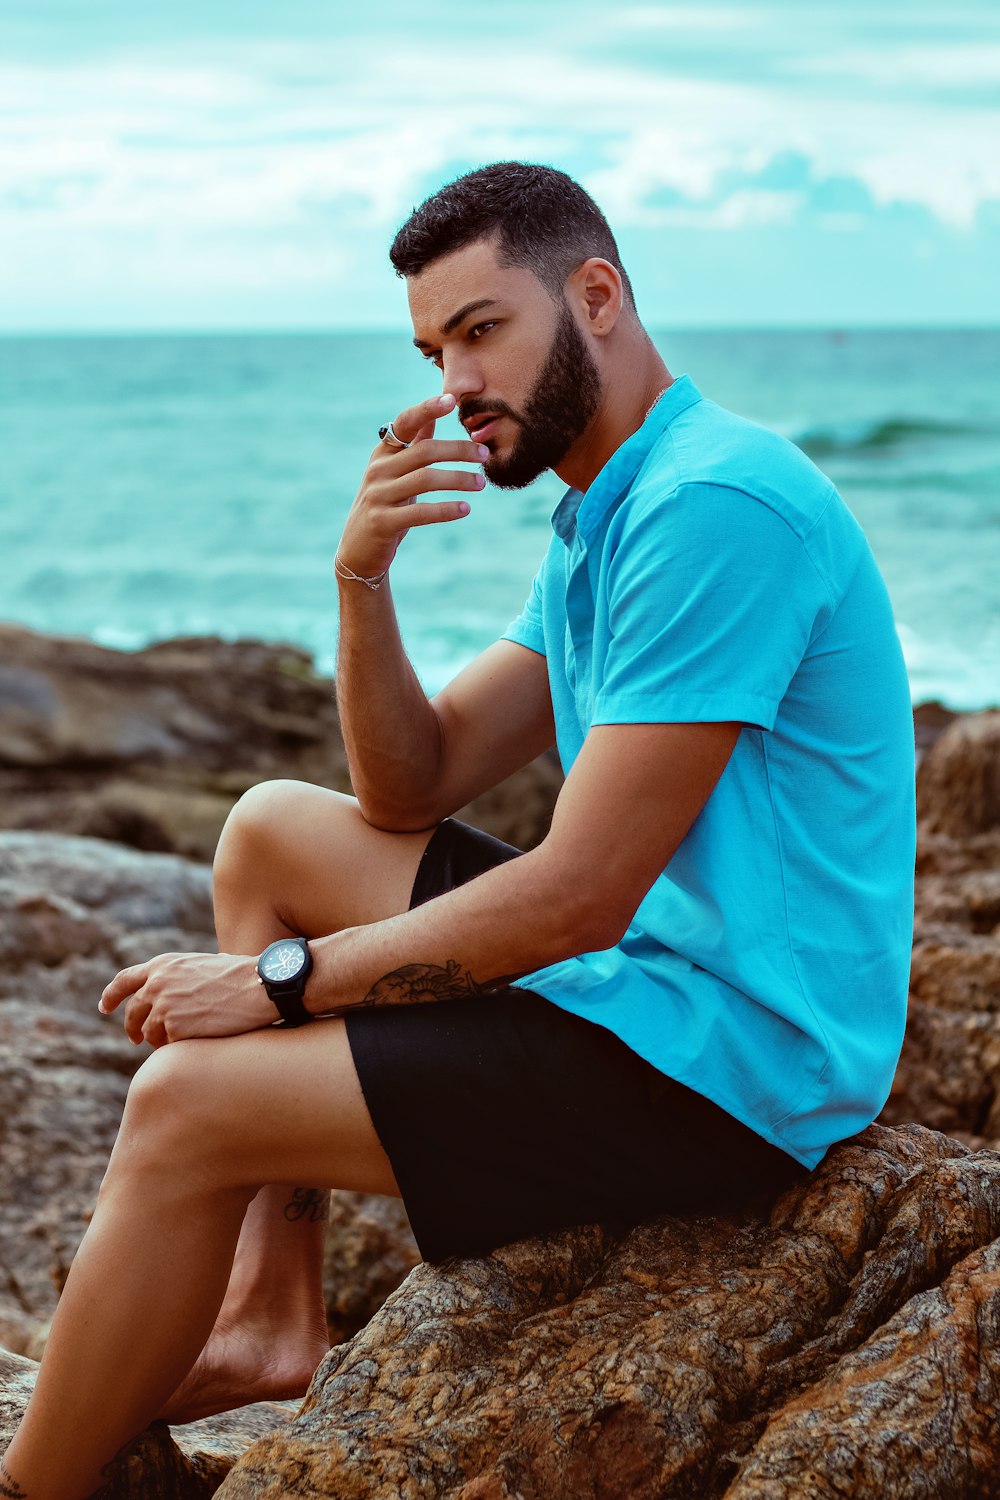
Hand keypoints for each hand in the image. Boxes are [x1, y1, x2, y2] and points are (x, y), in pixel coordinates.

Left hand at [99, 951, 275, 1047]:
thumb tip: (173, 989)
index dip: (111, 995)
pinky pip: (166, 1045)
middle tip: (135, 1038)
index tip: (105, 1007)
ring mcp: (163, 1007)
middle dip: (132, 1026)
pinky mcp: (175, 1028)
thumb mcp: (202, 965)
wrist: (259, 986)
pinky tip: (193, 1042)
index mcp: (163, 965)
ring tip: (177, 1040)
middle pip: (132, 1011)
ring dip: (158, 1039)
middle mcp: (157, 984)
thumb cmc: (241, 974)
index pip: (125, 980)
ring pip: (148, 1032)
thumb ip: (179, 976)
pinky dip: (175, 1047)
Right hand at [337, 392, 489, 578]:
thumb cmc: (385, 506)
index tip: (451, 400)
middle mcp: (378, 470)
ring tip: (481, 483)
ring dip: (459, 479)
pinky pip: (421, 513)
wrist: (358, 550)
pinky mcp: (383, 522)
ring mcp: (379, 496)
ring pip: (425, 479)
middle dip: (459, 450)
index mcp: (383, 453)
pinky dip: (446, 510)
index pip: (405, 422)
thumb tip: (433, 415)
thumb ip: (413, 445)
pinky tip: (465, 509)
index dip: (427, 408)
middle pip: (424, 451)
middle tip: (484, 455)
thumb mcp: (395, 473)